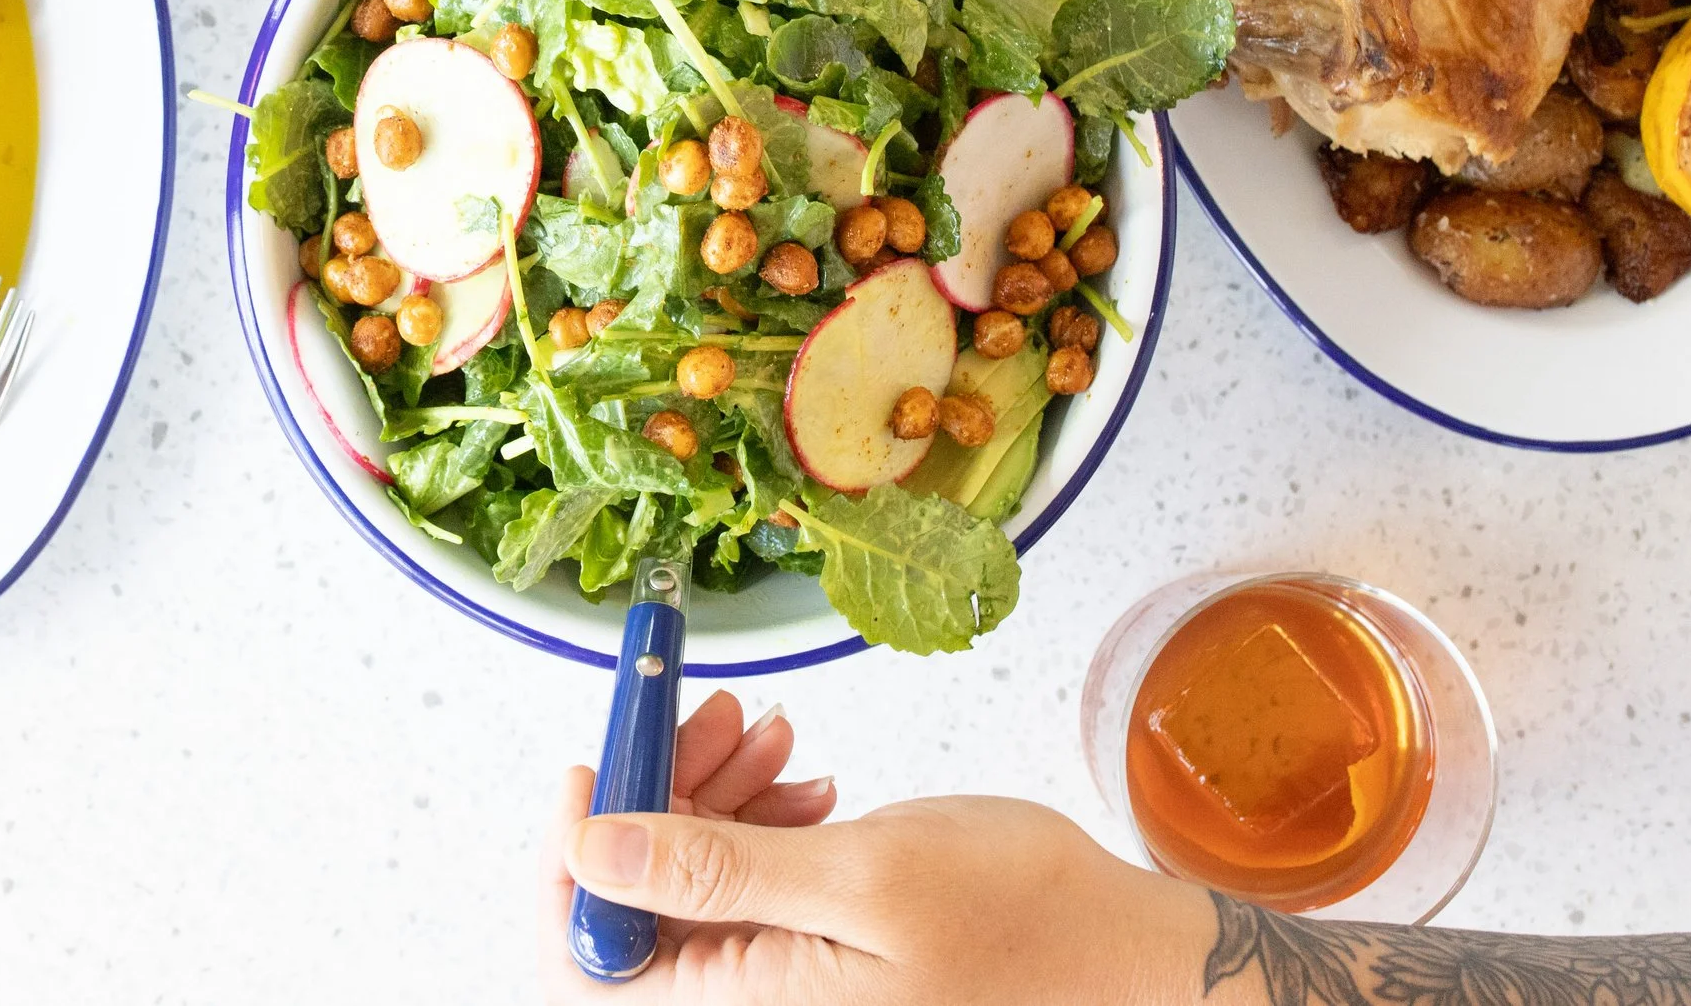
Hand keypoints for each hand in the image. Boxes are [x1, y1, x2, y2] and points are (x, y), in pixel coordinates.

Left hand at [538, 696, 1210, 1003]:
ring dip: (710, 790)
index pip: (588, 952)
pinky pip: (741, 876)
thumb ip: (716, 871)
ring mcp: (775, 974)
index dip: (571, 855)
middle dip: (655, 794)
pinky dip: (755, 812)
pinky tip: (805, 778)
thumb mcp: (859, 881)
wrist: (1119, 947)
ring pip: (685, 872)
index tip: (596, 760)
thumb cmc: (1020, 923)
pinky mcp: (806, 944)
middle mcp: (745, 999)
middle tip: (709, 713)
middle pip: (632, 898)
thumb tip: (590, 851)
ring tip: (774, 736)